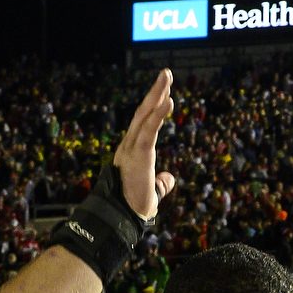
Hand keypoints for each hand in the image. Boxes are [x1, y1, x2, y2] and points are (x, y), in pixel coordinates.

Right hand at [113, 70, 177, 221]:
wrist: (123, 218)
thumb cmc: (134, 206)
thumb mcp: (152, 191)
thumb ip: (161, 183)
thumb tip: (169, 179)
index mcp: (132, 151)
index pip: (145, 123)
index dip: (154, 106)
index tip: (165, 91)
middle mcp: (130, 145)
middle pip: (143, 112)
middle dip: (155, 92)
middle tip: (167, 73)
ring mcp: (132, 149)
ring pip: (145, 115)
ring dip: (157, 94)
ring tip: (167, 76)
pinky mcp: (139, 155)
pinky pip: (150, 131)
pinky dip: (159, 115)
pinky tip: (168, 100)